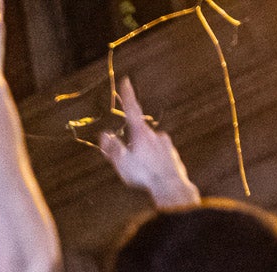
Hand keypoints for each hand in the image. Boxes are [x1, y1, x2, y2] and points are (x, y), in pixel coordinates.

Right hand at [97, 77, 200, 207]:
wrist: (170, 186)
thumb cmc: (144, 175)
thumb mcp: (122, 163)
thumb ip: (112, 148)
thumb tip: (104, 135)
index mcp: (141, 133)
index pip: (132, 109)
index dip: (128, 95)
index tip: (126, 81)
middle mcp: (155, 134)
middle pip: (138, 134)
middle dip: (132, 145)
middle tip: (130, 164)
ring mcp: (165, 143)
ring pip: (149, 145)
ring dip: (143, 155)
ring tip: (142, 173)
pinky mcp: (172, 153)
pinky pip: (159, 155)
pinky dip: (153, 161)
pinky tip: (152, 174)